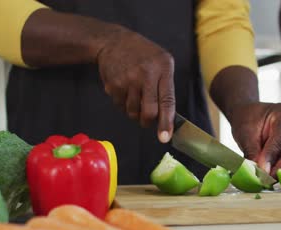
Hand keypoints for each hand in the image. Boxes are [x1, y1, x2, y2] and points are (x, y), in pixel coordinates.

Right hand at [97, 27, 174, 142]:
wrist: (114, 41)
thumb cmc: (143, 54)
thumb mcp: (162, 62)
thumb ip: (166, 87)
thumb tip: (166, 118)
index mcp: (162, 68)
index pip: (167, 101)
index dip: (166, 122)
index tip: (165, 137)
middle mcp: (145, 74)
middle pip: (148, 112)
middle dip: (148, 121)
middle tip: (147, 119)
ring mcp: (128, 80)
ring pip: (133, 112)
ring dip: (135, 112)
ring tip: (135, 96)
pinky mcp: (113, 85)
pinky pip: (120, 106)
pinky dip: (123, 103)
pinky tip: (124, 89)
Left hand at [229, 102, 280, 175]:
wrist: (249, 116)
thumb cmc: (247, 120)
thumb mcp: (244, 133)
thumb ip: (252, 150)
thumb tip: (258, 171)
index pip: (280, 138)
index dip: (271, 156)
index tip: (262, 170)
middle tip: (266, 179)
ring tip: (266, 180)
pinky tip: (269, 177)